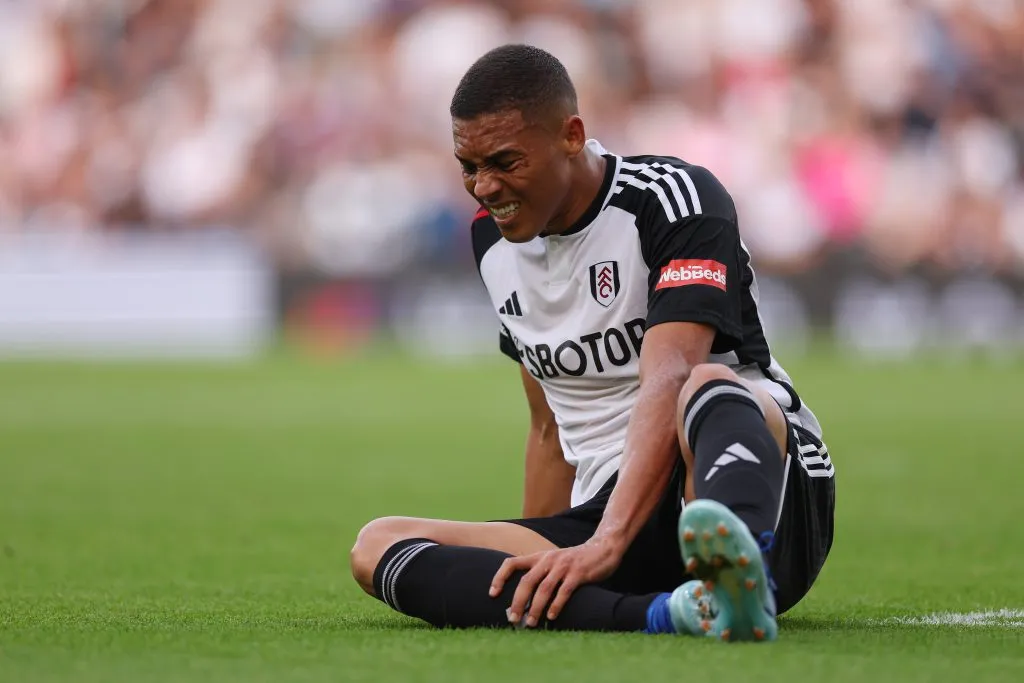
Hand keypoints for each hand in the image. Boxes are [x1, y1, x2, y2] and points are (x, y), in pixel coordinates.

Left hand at [489, 537, 623, 626]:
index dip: (499, 577)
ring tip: (530, 623)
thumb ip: (540, 573)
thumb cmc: (575, 560)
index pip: (511, 563)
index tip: (492, 594)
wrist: (603, 548)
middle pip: (526, 581)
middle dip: (517, 602)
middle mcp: (548, 560)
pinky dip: (556, 605)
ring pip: (544, 588)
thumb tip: (523, 598)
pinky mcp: (578, 573)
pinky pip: (564, 591)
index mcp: (539, 556)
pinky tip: (551, 617)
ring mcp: (563, 566)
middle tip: (513, 619)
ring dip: (535, 608)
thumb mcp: (553, 561)